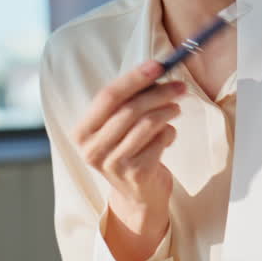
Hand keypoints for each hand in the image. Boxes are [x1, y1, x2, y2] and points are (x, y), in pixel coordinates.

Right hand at [71, 60, 181, 260]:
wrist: (138, 196)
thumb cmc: (129, 150)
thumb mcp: (118, 126)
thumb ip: (129, 101)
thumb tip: (157, 70)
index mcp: (82, 132)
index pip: (107, 97)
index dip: (134, 78)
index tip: (157, 64)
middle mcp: (92, 150)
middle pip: (129, 109)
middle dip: (158, 93)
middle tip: (179, 86)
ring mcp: (113, 165)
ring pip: (147, 124)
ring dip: (167, 111)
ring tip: (176, 108)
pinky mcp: (136, 175)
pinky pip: (160, 141)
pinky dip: (169, 133)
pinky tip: (168, 136)